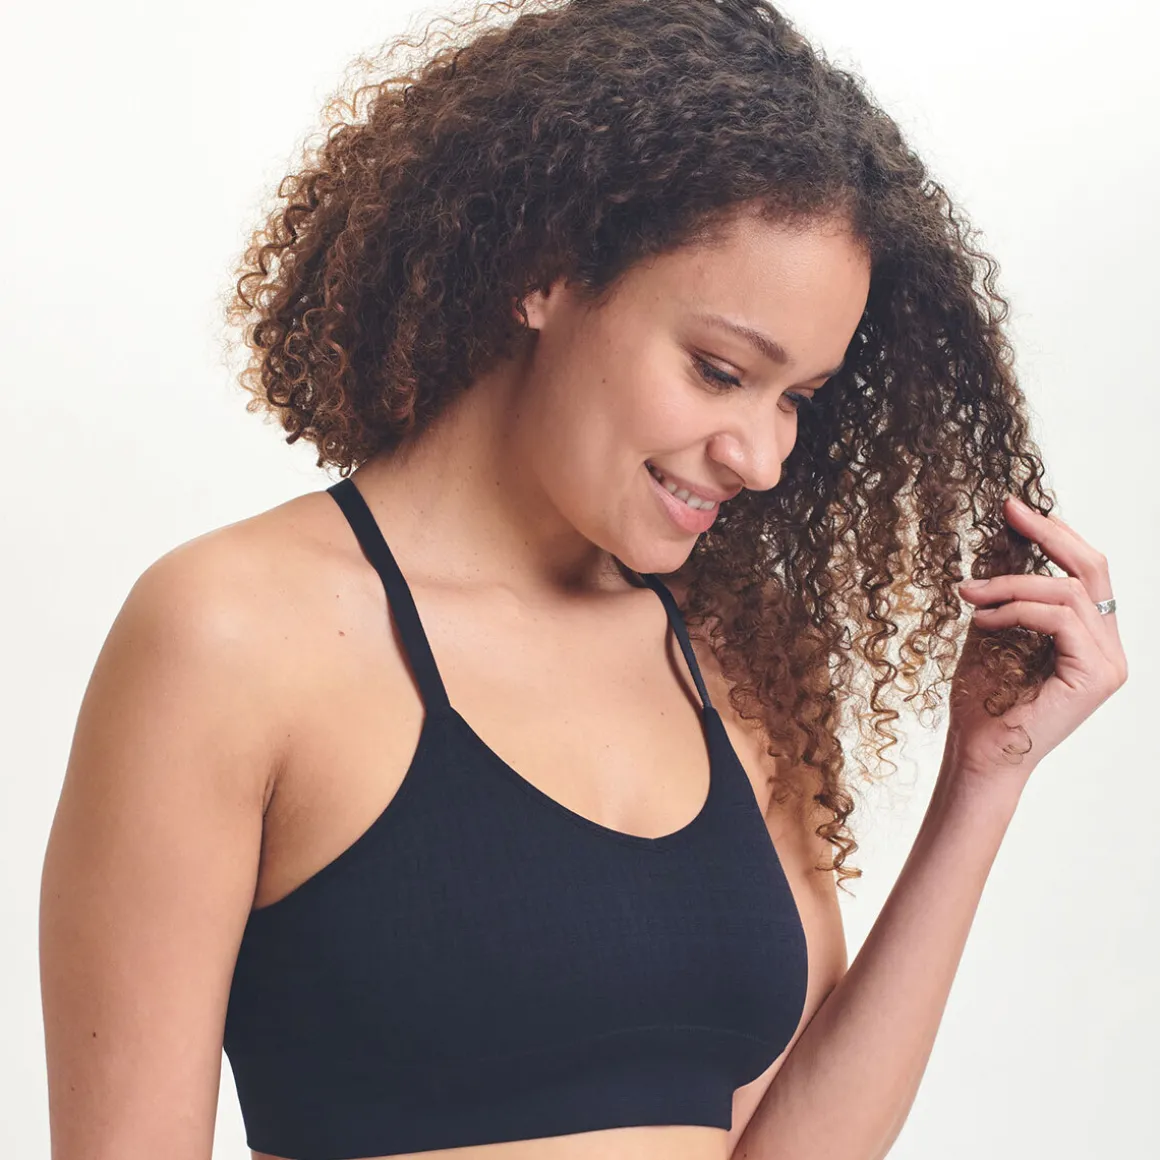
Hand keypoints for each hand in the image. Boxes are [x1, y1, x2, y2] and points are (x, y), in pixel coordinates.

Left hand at [950, 496, 1126, 783]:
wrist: (977, 753)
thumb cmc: (982, 701)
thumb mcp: (993, 628)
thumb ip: (1007, 591)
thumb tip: (1002, 537)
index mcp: (1089, 636)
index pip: (1085, 571)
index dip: (1054, 533)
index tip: (1014, 508)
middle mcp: (1108, 647)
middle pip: (1092, 568)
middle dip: (1048, 533)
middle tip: (1009, 510)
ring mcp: (1109, 662)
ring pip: (1069, 591)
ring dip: (1011, 584)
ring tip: (969, 595)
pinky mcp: (1097, 675)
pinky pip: (1061, 618)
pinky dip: (1016, 610)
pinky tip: (982, 621)